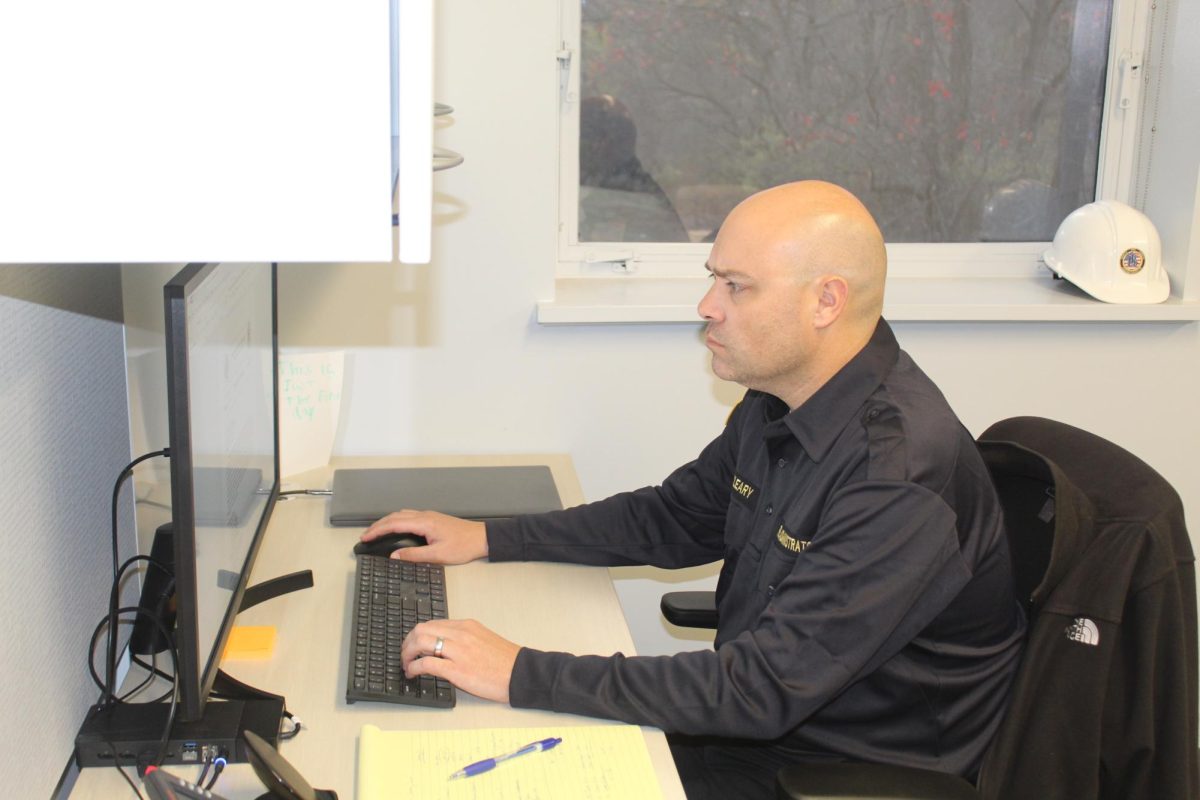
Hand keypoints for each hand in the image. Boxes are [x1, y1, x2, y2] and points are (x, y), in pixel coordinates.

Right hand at [360, 510, 487, 563]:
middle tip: (366, 536)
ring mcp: (429, 516)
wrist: (481, 538)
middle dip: (378, 525)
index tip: (365, 537)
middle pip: (395, 516)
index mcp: (424, 523)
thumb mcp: (438, 555)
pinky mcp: (432, 519)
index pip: (394, 524)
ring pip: (401, 515)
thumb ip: (414, 555)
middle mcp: (425, 516)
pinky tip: (396, 528)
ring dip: (387, 522)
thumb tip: (394, 556)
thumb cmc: (463, 546)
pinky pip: (409, 516)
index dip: (377, 530)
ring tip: (376, 532)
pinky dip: (397, 521)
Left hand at [401, 619, 519, 702]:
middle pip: (421, 630)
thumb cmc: (505, 661)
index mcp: (467, 626)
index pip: (432, 624)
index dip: (416, 635)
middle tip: (405, 655)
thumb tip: (442, 647)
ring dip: (407, 654)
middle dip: (407, 643)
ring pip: (420, 642)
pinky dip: (414, 667)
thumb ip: (463, 639)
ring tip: (406, 665)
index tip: (412, 645)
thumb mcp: (483, 640)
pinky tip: (412, 673)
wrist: (520, 674)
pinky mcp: (457, 669)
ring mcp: (458, 651)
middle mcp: (461, 634)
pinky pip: (427, 664)